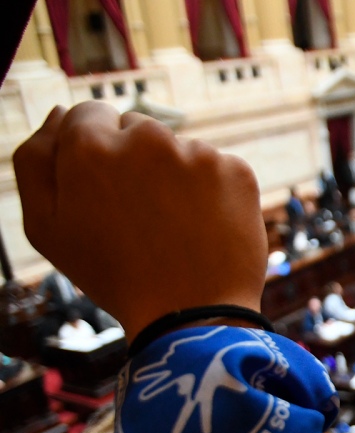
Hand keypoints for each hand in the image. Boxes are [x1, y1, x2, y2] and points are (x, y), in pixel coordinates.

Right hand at [14, 103, 266, 341]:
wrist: (191, 314)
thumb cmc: (112, 274)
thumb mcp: (45, 226)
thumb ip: (35, 160)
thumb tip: (57, 113)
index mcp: (91, 145)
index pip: (88, 114)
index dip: (93, 152)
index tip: (103, 187)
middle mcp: (146, 137)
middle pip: (135, 128)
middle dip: (133, 159)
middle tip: (137, 215)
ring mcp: (197, 152)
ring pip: (177, 150)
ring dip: (173, 175)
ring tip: (171, 227)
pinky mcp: (236, 170)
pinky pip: (215, 168)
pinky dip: (211, 191)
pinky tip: (202, 228)